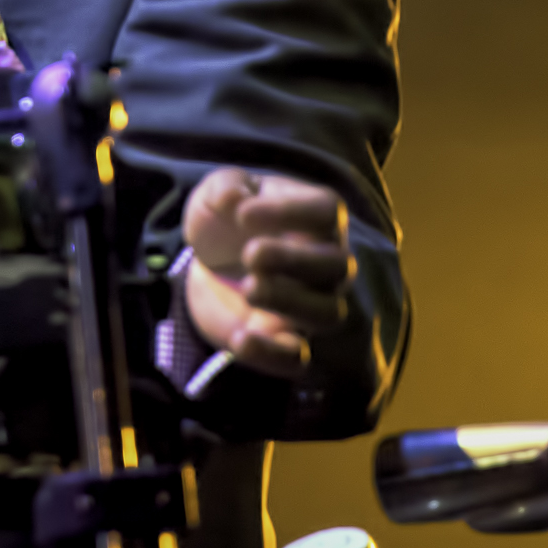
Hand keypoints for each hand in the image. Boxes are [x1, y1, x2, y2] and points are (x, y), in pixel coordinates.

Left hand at [180, 168, 354, 378]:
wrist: (210, 267)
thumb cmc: (226, 224)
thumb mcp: (216, 195)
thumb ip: (226, 188)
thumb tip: (234, 198)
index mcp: (314, 219)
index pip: (326, 212)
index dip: (290, 211)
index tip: (243, 213)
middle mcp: (326, 263)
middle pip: (337, 265)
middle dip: (295, 260)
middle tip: (251, 254)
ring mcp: (311, 305)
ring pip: (327, 313)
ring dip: (290, 302)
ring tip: (248, 288)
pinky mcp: (287, 343)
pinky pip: (298, 359)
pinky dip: (272, 354)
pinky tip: (239, 339)